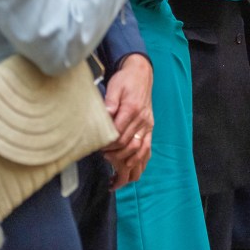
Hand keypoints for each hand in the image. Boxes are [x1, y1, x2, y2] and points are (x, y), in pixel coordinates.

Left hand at [102, 54, 152, 184]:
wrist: (141, 73)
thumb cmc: (125, 80)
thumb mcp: (114, 87)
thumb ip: (109, 103)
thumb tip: (103, 116)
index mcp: (132, 110)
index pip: (119, 135)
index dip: (108, 146)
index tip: (98, 150)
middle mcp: (142, 119)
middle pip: (128, 145)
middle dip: (115, 156)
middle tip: (103, 160)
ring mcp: (147, 125)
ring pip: (140, 151)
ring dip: (128, 164)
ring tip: (117, 175)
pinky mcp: (150, 127)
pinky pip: (148, 148)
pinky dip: (141, 161)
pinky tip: (132, 170)